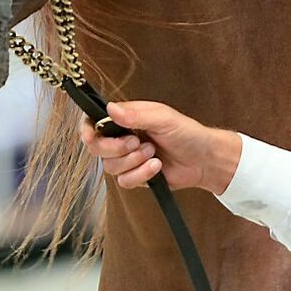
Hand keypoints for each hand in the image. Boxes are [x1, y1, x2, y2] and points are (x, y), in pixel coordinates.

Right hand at [78, 101, 241, 192]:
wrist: (204, 159)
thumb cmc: (187, 133)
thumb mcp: (162, 118)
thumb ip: (135, 115)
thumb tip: (110, 109)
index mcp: (125, 119)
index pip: (94, 122)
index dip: (87, 130)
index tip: (91, 135)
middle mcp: (122, 138)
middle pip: (97, 147)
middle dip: (115, 148)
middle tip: (137, 142)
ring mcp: (128, 159)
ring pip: (110, 166)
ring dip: (133, 161)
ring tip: (154, 153)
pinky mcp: (135, 176)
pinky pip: (124, 181)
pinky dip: (141, 174)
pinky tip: (157, 166)